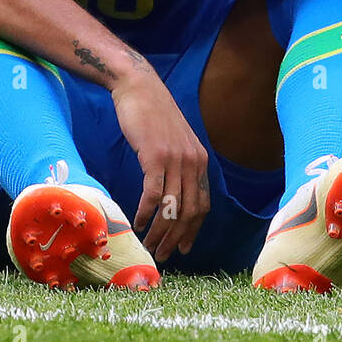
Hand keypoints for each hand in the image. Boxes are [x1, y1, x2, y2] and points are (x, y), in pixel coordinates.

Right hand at [109, 66, 210, 262]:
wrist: (139, 87)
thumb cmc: (153, 115)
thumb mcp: (175, 142)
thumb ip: (179, 165)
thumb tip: (174, 193)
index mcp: (200, 161)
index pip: (203, 205)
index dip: (193, 230)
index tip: (184, 248)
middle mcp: (193, 162)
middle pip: (189, 212)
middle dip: (176, 238)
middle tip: (163, 255)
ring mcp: (176, 159)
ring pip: (171, 207)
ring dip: (160, 232)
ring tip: (149, 245)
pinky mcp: (155, 156)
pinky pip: (153, 193)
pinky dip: (146, 213)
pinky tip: (138, 223)